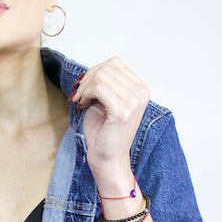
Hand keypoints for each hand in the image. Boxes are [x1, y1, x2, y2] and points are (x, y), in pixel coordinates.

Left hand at [69, 57, 149, 191]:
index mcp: (140, 89)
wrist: (107, 159)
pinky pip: (99, 88)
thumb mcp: (104, 101)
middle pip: (107, 67)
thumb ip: (103, 83)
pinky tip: (83, 105)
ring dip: (85, 87)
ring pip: (102, 75)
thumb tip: (91, 71)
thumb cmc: (104, 132)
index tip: (85, 88)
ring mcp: (134, 102)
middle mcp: (141, 93)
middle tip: (80, 95)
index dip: (94, 72)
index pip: (115, 63)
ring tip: (81, 101)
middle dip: (87, 79)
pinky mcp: (123, 111)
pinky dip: (86, 93)